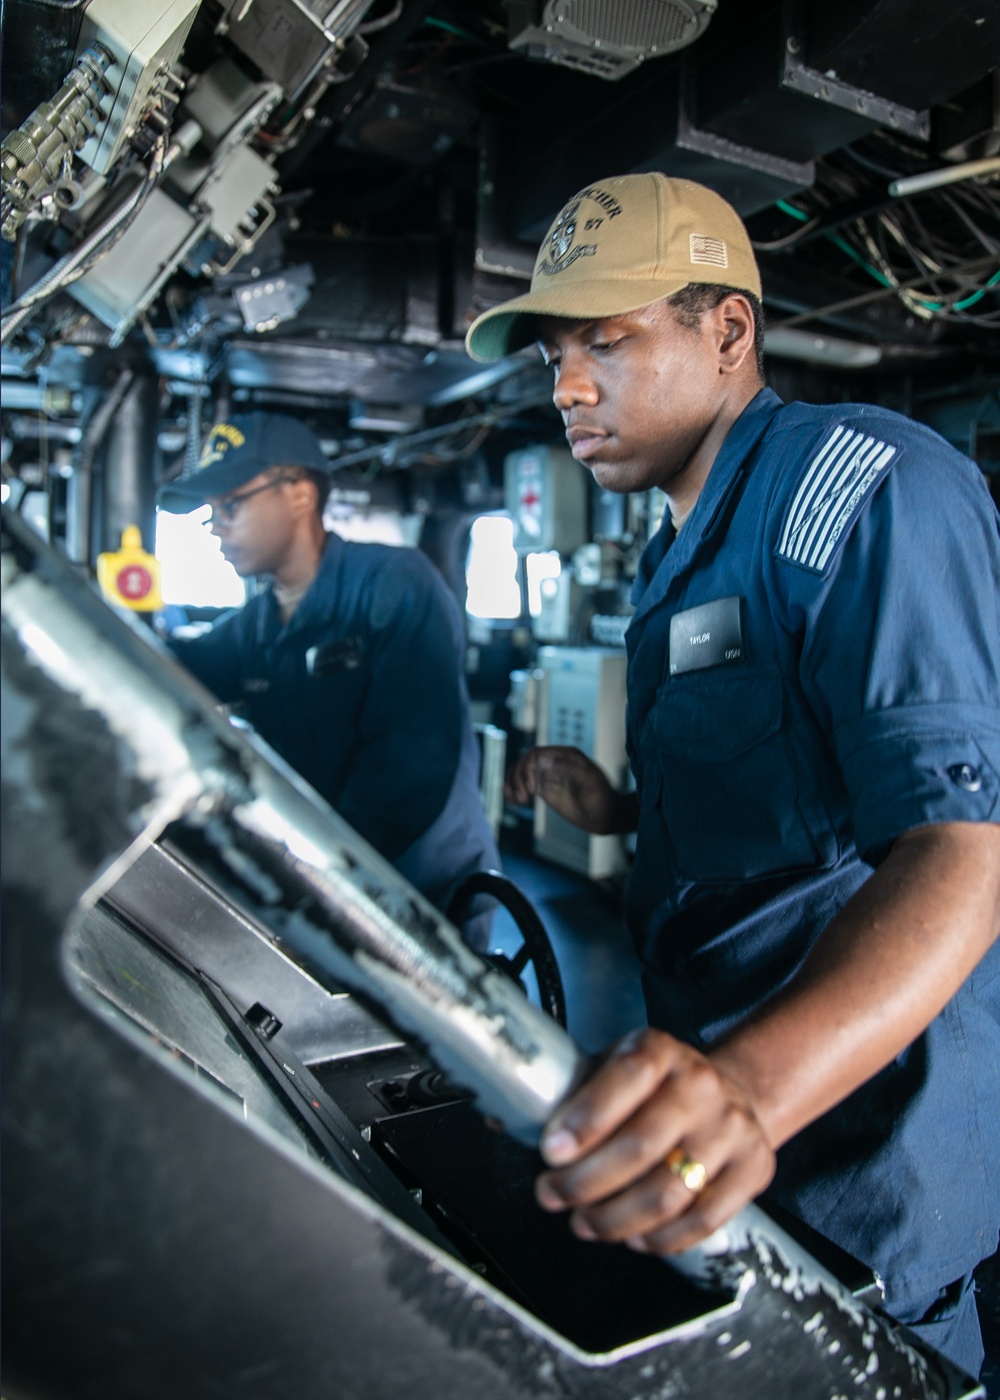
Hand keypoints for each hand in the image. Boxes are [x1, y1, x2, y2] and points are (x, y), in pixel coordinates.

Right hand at [504, 746, 635, 833]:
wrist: (607, 816)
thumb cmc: (602, 798)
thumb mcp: (590, 782)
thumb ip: (568, 768)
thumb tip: (543, 759)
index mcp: (565, 755)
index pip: (536, 753)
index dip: (527, 768)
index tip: (532, 789)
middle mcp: (554, 762)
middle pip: (524, 762)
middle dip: (518, 778)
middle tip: (524, 798)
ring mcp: (548, 775)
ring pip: (520, 772)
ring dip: (512, 784)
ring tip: (518, 801)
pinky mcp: (544, 788)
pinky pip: (523, 784)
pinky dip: (513, 790)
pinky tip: (513, 800)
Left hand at [535, 1028, 775, 1254]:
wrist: (731, 1094)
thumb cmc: (652, 1087)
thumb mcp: (610, 1068)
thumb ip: (564, 1092)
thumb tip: (504, 1117)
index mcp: (659, 1050)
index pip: (625, 1076)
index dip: (586, 1118)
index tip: (551, 1152)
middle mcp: (700, 1085)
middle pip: (640, 1148)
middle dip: (585, 1183)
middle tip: (552, 1195)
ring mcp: (731, 1129)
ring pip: (668, 1193)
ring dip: (615, 1220)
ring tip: (583, 1223)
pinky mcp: (753, 1170)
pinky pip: (702, 1222)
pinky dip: (659, 1240)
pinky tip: (632, 1237)